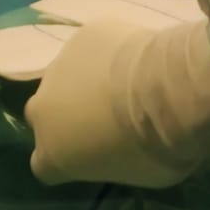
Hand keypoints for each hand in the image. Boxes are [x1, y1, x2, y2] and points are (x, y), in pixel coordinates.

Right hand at [25, 12, 209, 187]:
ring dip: (84, 83)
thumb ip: (106, 157)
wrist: (168, 91)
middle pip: (43, 115)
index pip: (42, 165)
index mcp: (52, 152)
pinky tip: (134, 59)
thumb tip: (110, 143)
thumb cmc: (153, 146)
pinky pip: (90, 49)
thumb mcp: (132, 172)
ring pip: (64, 78)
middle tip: (101, 118)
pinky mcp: (82, 37)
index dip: (64, 159)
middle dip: (65, 116)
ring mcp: (58, 67)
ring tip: (121, 84)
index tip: (87, 157)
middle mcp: (43, 110)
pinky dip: (106, 55)